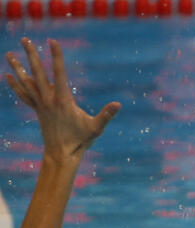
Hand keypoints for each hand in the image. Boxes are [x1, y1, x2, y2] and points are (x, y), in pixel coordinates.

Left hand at [5, 38, 119, 161]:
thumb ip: (106, 115)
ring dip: (17, 67)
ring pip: (27, 82)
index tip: (52, 41)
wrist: (62, 154)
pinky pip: (24, 95)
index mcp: (63, 100)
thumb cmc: (81, 141)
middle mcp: (49, 99)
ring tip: (9, 54)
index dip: (56, 56)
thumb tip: (118, 104)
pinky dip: (16, 85)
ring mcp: (41, 105)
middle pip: (38, 73)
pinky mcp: (38, 110)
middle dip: (31, 55)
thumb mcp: (97, 128)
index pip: (59, 73)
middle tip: (25, 40)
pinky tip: (9, 76)